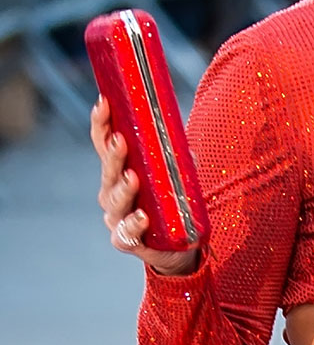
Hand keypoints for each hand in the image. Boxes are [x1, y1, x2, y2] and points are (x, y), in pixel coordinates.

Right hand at [90, 97, 199, 276]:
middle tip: (119, 139)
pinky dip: (134, 225)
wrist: (181, 241)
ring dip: (123, 188)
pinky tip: (142, 217)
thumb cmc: (173, 198)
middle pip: (108, 170)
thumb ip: (174, 151)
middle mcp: (112, 193)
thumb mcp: (176, 169)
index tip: (104, 102)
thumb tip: (178, 132)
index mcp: (119, 170)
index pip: (105, 143)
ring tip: (132, 177)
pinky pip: (126, 233)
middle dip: (113, 154)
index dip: (102, 124)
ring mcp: (117, 217)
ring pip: (115, 201)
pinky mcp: (128, 241)